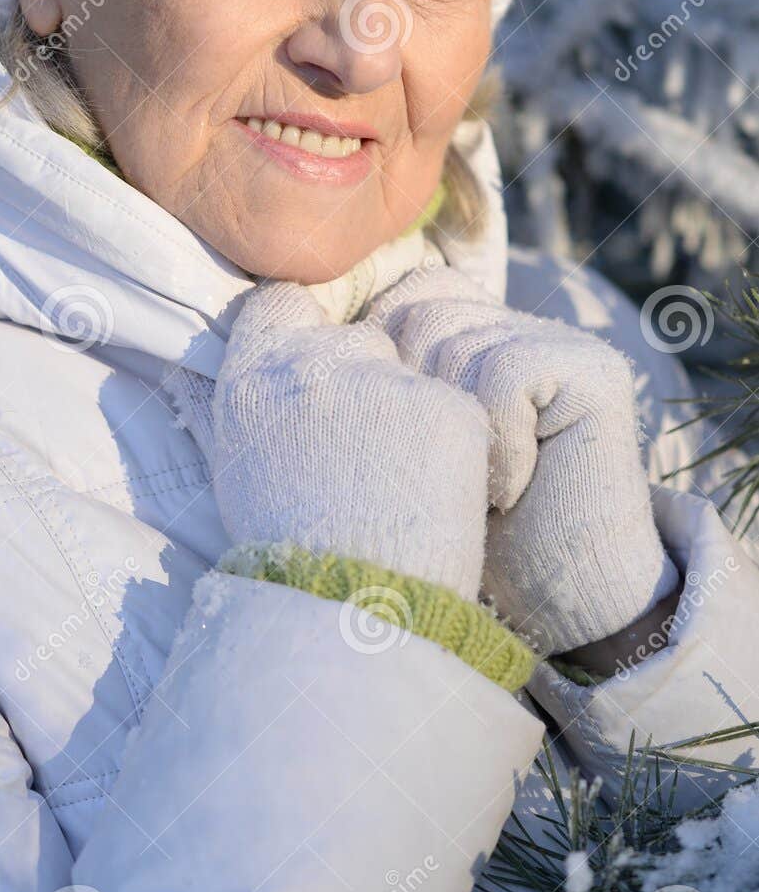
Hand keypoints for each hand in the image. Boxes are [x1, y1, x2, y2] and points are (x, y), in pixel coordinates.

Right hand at [163, 279, 490, 600]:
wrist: (346, 614)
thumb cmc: (288, 549)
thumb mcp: (243, 460)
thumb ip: (265, 395)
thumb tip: (280, 359)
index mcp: (254, 374)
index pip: (284, 299)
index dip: (306, 323)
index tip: (320, 358)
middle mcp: (315, 362)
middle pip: (361, 337)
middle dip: (371, 381)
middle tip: (368, 454)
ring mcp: (385, 381)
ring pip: (413, 373)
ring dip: (413, 414)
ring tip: (397, 486)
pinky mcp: (448, 408)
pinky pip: (457, 408)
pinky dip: (453, 445)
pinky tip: (431, 494)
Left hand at [367, 265, 678, 654]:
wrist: (555, 597)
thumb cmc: (461, 532)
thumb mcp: (400, 446)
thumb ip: (376, 379)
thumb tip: (298, 325)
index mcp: (466, 330)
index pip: (402, 295)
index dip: (381, 359)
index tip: (390, 440)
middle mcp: (513, 322)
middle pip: (421, 311)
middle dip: (412, 397)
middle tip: (435, 472)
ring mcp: (558, 340)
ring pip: (455, 342)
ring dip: (453, 430)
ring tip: (475, 487)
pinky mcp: (593, 370)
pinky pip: (507, 373)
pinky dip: (499, 442)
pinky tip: (508, 491)